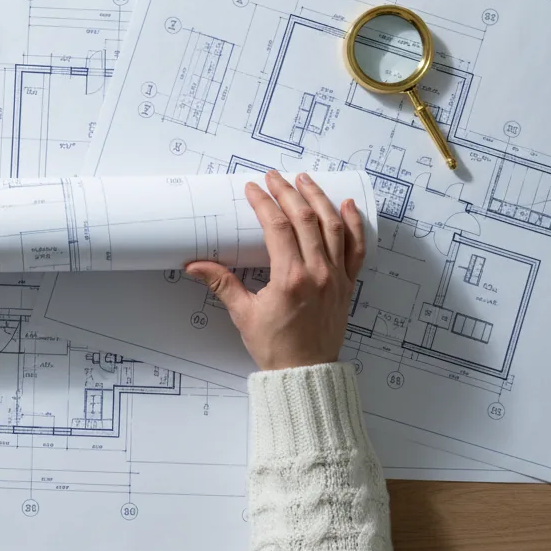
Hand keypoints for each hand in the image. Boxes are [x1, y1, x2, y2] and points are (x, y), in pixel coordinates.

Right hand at [184, 171, 365, 371]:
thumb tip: (194, 265)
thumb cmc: (275, 347)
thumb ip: (221, 283)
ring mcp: (337, 277)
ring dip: (319, 199)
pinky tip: (347, 205)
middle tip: (274, 177)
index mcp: (290, 279)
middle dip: (289, 193)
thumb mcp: (243, 314)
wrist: (306, 373)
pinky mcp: (348, 284)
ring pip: (333, 227)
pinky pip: (357, 249)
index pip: (278, 228)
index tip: (253, 188)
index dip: (265, 203)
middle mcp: (318, 273)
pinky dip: (354, 225)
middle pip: (306, 220)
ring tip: (305, 180)